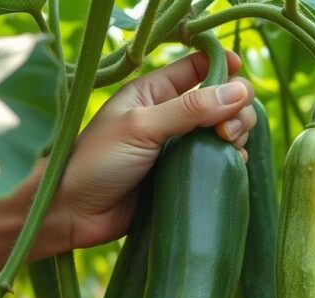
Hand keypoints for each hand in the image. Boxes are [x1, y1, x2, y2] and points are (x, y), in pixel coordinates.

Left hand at [51, 50, 256, 250]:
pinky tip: (230, 166)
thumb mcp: (142, 127)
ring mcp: (180, 148)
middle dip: (236, 110)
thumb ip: (190, 109)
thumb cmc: (97, 162)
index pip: (197, 67)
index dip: (223, 66)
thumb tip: (239, 92)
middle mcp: (171, 116)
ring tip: (228, 147)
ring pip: (226, 132)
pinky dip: (232, 162)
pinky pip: (220, 163)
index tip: (240, 74)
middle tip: (228, 132)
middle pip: (222, 101)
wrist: (74, 214)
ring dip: (238, 135)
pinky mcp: (185, 177)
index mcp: (154, 93)